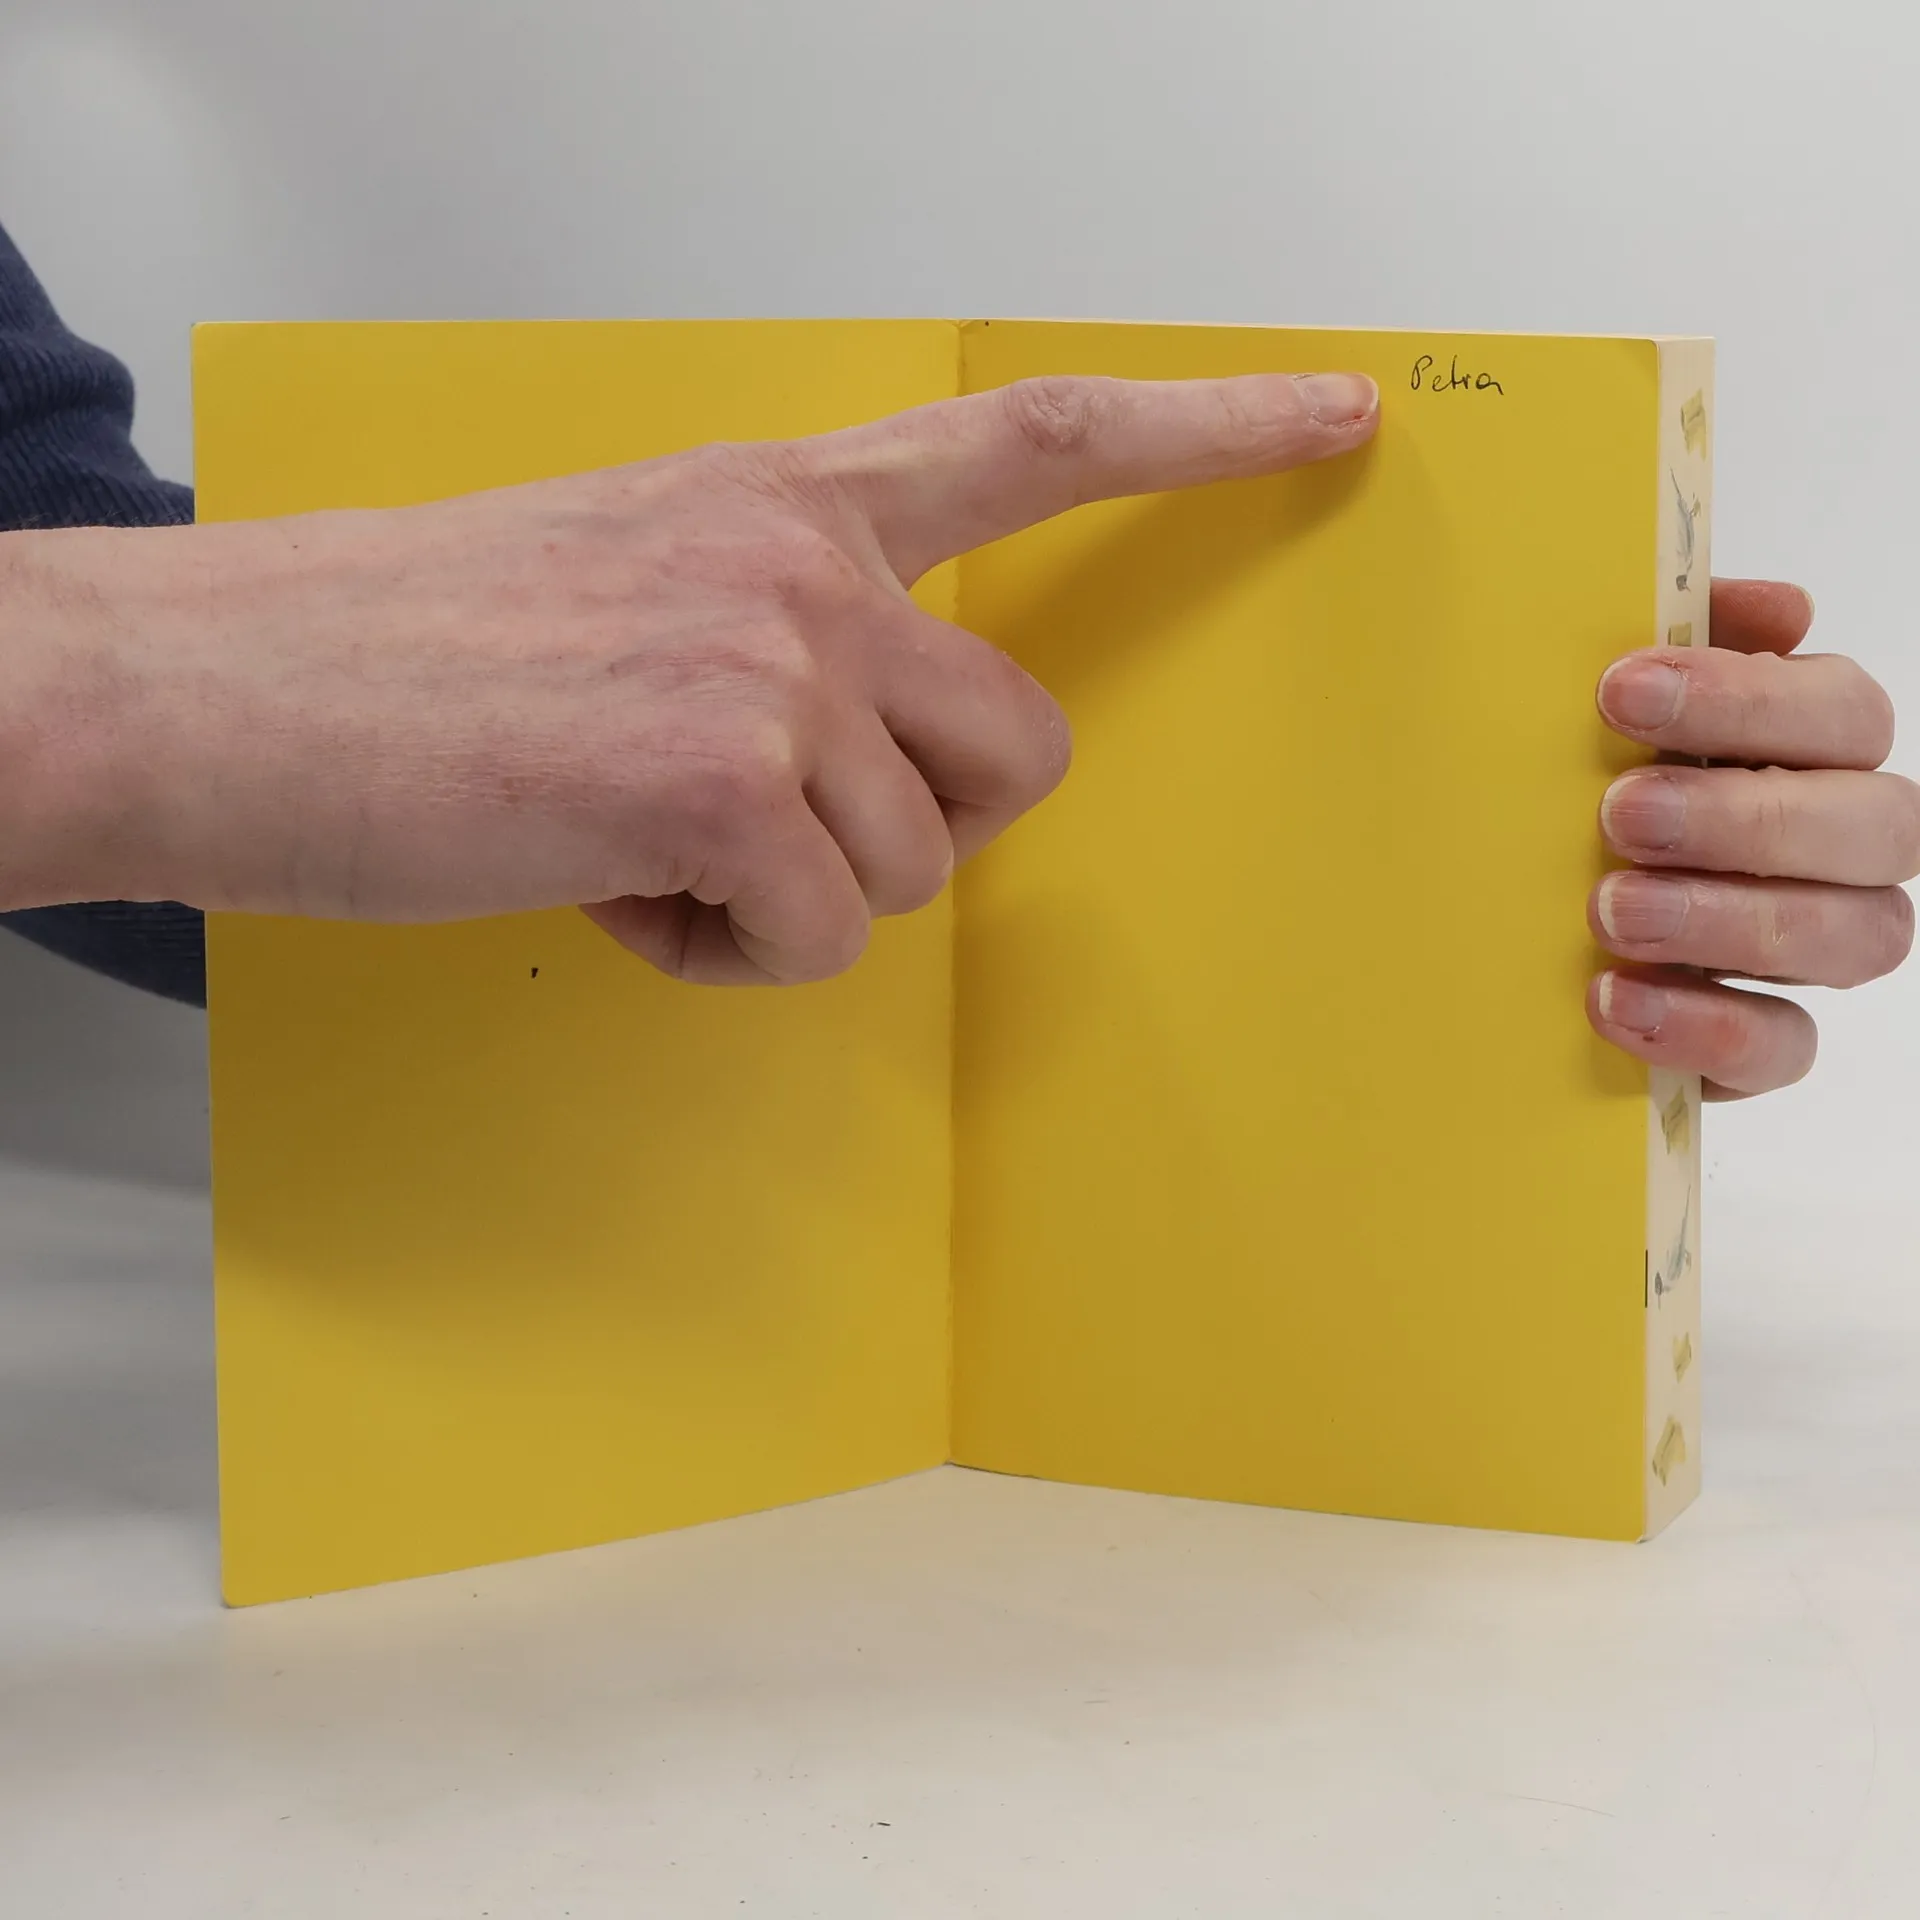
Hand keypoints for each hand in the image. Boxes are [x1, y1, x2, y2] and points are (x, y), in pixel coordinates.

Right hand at [4, 371, 1377, 983]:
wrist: (216, 688)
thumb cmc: (403, 653)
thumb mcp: (624, 585)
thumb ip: (775, 633)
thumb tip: (863, 755)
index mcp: (779, 505)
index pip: (1033, 442)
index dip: (1201, 431)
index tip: (1326, 417)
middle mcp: (802, 566)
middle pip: (1020, 747)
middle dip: (923, 827)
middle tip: (774, 836)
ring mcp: (773, 667)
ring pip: (916, 866)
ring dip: (788, 899)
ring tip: (634, 851)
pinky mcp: (725, 782)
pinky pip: (823, 939)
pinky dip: (722, 954)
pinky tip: (607, 889)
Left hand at [1589, 579, 1919, 1096]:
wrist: (1496, 912)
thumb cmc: (1573, 783)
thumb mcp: (1600, 705)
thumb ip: (1679, 636)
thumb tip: (1778, 607)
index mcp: (1812, 747)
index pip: (1840, 712)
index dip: (1747, 700)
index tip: (1621, 692)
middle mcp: (1840, 845)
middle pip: (1876, 826)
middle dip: (1745, 817)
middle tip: (1622, 813)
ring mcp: (1814, 946)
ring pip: (1855, 936)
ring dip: (1730, 920)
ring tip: (1611, 910)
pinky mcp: (1763, 1038)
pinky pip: (1785, 1044)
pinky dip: (1704, 1026)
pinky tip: (1614, 999)